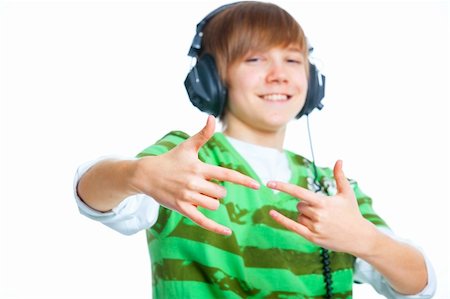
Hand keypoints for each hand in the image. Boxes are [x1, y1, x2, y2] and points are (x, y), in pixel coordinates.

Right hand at [133, 115, 259, 235]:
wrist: (146, 174)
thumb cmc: (170, 160)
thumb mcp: (187, 147)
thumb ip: (203, 135)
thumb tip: (211, 117)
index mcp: (199, 168)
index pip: (226, 174)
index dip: (243, 180)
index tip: (257, 184)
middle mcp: (194, 183)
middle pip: (221, 192)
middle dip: (218, 191)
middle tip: (204, 185)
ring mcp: (188, 197)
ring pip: (214, 205)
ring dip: (211, 202)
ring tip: (198, 194)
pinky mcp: (182, 208)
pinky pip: (203, 221)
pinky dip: (215, 227)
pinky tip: (228, 232)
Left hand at [268, 160, 375, 253]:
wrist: (359, 238)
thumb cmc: (352, 213)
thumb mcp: (346, 193)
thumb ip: (340, 176)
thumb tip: (339, 160)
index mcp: (323, 203)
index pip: (298, 192)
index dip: (283, 187)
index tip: (269, 182)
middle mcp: (317, 215)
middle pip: (299, 205)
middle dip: (307, 206)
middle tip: (323, 212)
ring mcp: (315, 227)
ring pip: (299, 216)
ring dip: (306, 216)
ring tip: (323, 221)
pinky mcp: (312, 238)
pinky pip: (292, 227)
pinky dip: (281, 220)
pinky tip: (271, 213)